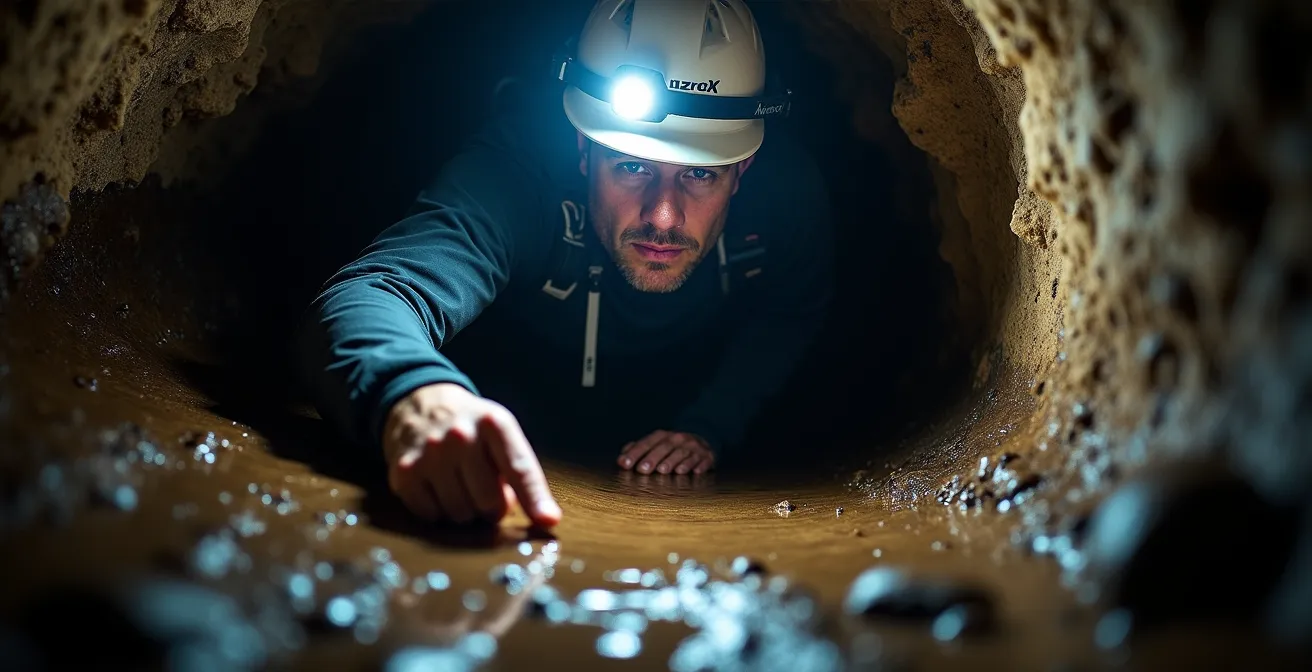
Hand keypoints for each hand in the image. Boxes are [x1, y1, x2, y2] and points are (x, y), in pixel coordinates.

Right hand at [382, 383, 560, 526]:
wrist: (420, 404)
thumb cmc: (471, 427)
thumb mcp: (500, 434)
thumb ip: (520, 471)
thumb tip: (545, 518)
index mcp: (494, 424)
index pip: (519, 468)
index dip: (534, 499)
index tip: (547, 520)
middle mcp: (460, 436)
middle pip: (488, 502)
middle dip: (492, 509)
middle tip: (485, 493)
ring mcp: (429, 454)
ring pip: (460, 515)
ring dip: (465, 511)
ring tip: (460, 486)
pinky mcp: (404, 473)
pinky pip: (431, 516)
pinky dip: (438, 511)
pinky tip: (437, 488)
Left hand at [617, 430, 714, 474]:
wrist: (703, 439)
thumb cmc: (673, 446)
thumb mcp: (656, 444)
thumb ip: (638, 449)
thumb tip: (621, 458)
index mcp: (663, 436)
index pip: (646, 443)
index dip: (635, 453)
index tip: (624, 464)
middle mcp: (678, 439)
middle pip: (664, 447)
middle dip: (652, 458)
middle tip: (642, 470)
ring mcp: (694, 447)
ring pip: (682, 453)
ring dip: (672, 462)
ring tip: (663, 471)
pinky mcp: (707, 456)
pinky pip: (703, 460)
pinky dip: (698, 466)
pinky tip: (693, 472)